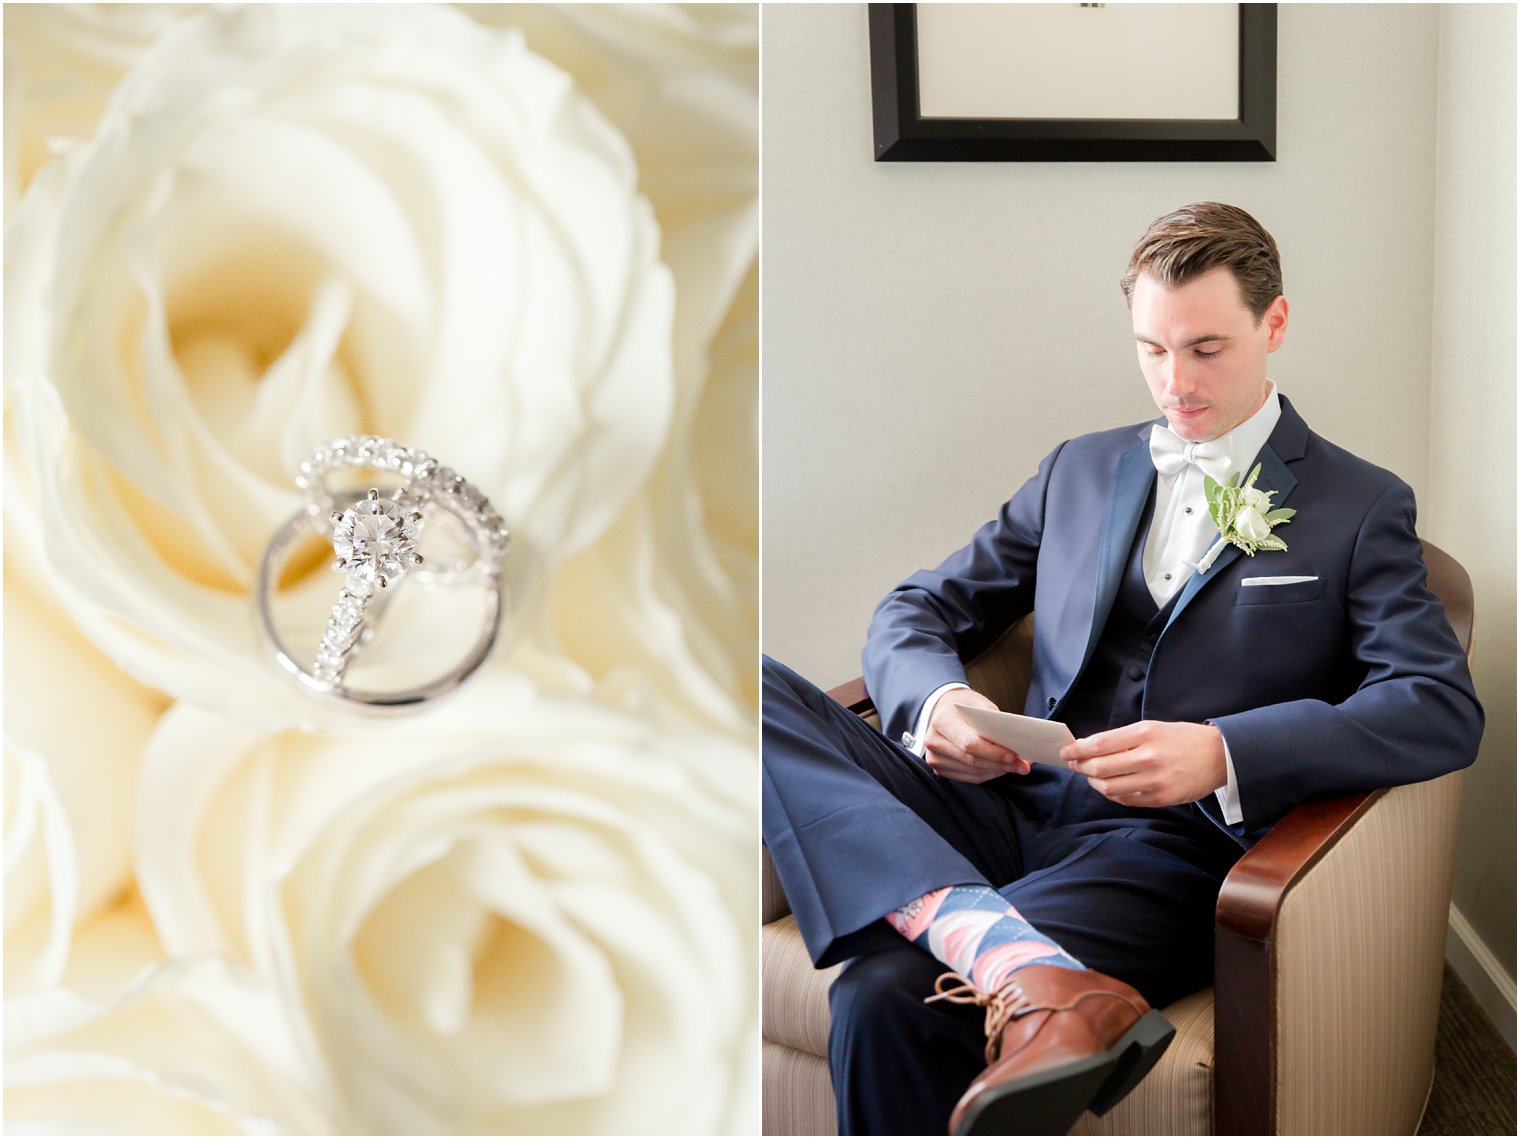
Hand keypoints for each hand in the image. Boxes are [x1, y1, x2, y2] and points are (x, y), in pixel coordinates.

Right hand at [923, 689, 1031, 783]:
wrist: (943, 710)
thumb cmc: (964, 706)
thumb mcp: (980, 704)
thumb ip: (995, 723)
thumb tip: (1017, 743)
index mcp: (942, 721)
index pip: (969, 743)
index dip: (993, 752)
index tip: (1014, 756)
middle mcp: (934, 741)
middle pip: (972, 760)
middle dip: (1000, 764)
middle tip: (1022, 765)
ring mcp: (934, 757)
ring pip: (972, 772)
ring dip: (997, 771)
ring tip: (1016, 766)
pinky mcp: (939, 769)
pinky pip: (969, 777)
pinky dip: (988, 774)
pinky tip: (1000, 769)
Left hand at [1060, 720, 1226, 807]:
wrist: (1219, 756)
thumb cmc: (1183, 739)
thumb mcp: (1152, 727)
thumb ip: (1122, 738)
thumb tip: (1090, 747)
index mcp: (1144, 734)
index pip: (1099, 744)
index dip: (1077, 750)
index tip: (1066, 752)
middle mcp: (1148, 757)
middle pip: (1099, 768)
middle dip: (1081, 767)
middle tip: (1075, 765)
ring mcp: (1154, 781)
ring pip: (1108, 787)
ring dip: (1093, 783)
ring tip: (1091, 776)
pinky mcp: (1160, 798)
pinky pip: (1125, 799)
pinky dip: (1112, 793)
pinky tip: (1110, 786)